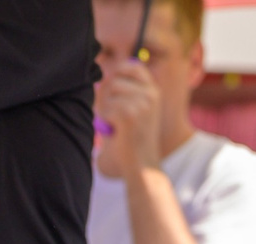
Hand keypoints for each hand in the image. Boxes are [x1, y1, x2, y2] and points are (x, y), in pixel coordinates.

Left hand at [95, 59, 163, 176]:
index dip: (117, 72)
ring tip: (114, 124)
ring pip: (108, 95)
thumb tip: (102, 77)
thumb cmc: (133, 138)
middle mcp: (150, 94)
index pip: (133, 67)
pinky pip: (106, 109)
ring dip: (105, 110)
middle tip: (110, 114)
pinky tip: (115, 131)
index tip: (110, 84)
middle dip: (105, 96)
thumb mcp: (135, 110)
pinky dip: (105, 121)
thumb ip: (122, 92)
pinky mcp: (130, 115)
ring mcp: (142, 103)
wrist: (142, 164)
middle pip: (114, 81)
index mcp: (153, 91)